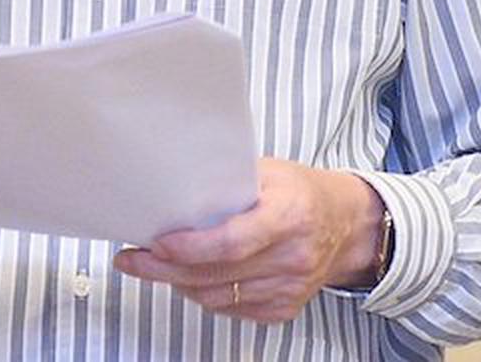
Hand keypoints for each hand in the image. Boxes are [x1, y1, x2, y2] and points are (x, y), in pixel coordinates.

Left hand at [112, 159, 382, 322]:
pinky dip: (204, 294)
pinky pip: (232, 309)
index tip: (156, 243)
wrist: (348, 225)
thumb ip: (227, 180)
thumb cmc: (302, 191)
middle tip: (132, 259)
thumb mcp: (268, 171)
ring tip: (153, 265)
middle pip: (217, 275)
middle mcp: (292, 257)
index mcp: (288, 216)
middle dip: (165, 269)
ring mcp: (290, 289)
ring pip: (218, 298)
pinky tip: (188, 277)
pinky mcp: (285, 309)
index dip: (190, 248)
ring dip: (179, 283)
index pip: (232, 242)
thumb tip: (174, 186)